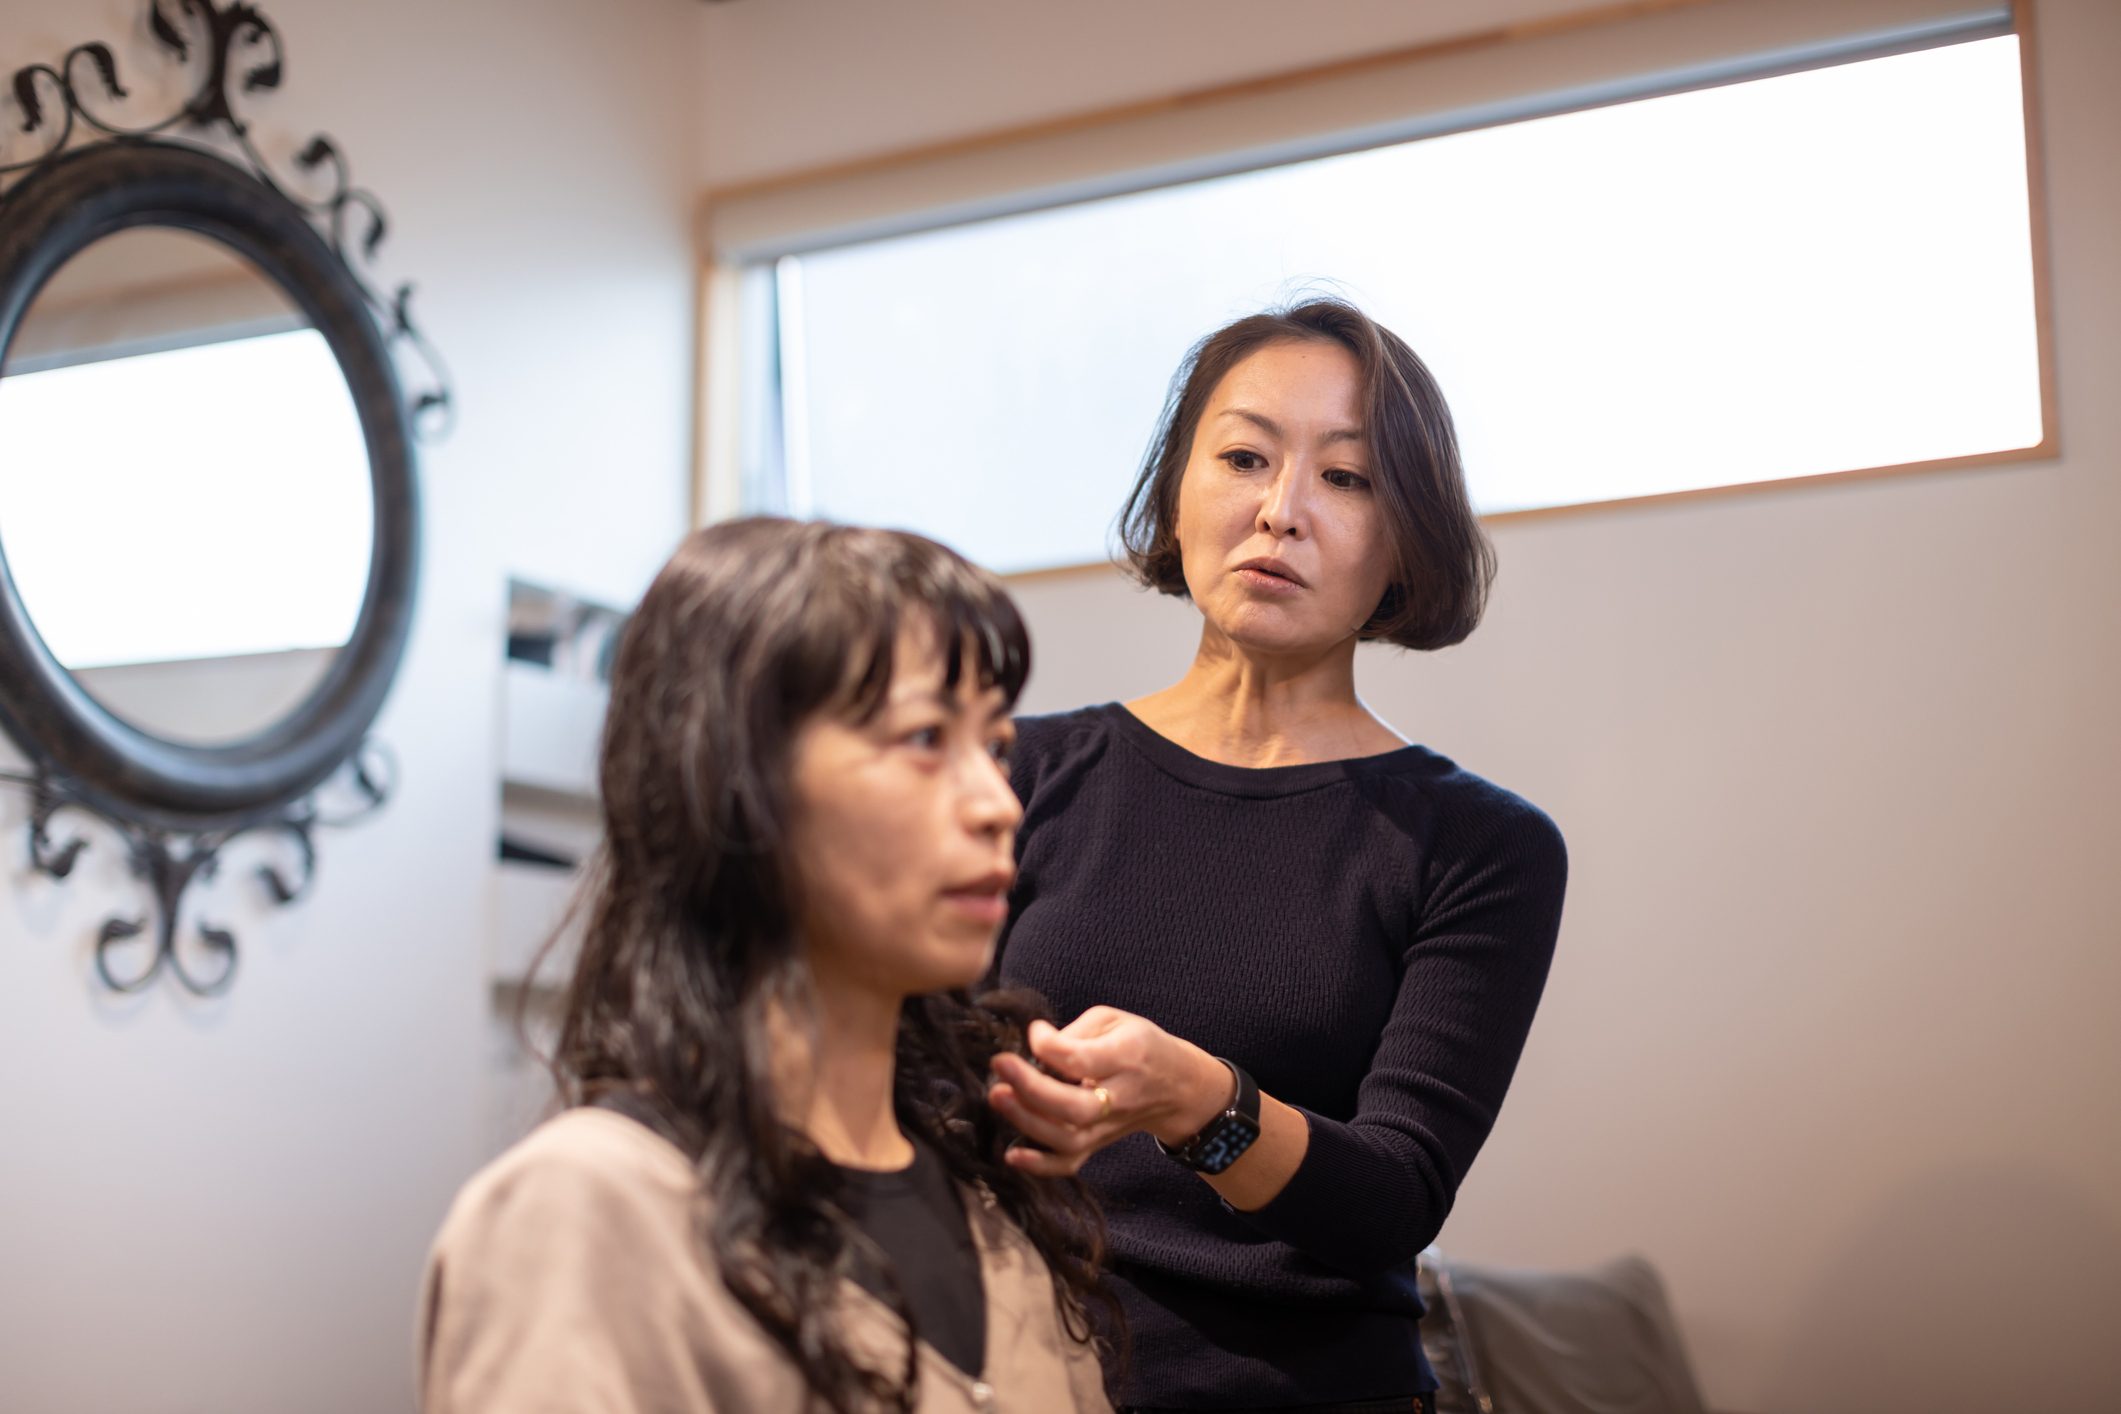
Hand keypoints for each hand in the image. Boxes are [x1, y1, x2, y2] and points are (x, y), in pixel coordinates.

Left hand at [987, 1006, 1234, 1177]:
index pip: (1083, 1059)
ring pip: (1069, 1138)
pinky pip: (1070, 1163)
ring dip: (1028, 1122)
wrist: (1176, 1085)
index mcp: (1127, 1056)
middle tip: (1000, 1066)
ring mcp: (1109, 1126)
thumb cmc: (1138, 1045)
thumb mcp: (1114, 1021)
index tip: (1034, 1032)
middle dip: (1031, 1089)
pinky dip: (1040, 1165)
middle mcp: (1120, 1097)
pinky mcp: (1098, 1144)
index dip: (1050, 1046)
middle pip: (1075, 1107)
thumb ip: (1074, 1032)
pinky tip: (1012, 1154)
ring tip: (998, 1097)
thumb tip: (1035, 1043)